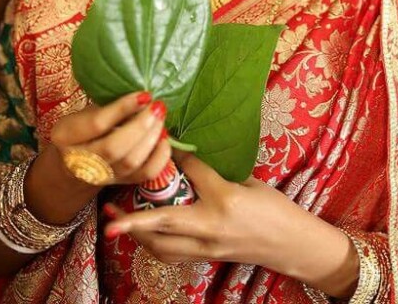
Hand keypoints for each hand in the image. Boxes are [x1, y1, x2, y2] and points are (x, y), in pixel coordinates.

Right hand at [50, 90, 170, 186]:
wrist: (71, 166)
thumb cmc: (80, 130)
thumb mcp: (82, 113)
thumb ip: (106, 106)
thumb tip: (142, 97)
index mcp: (65, 136)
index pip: (97, 124)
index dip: (123, 108)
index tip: (144, 95)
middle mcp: (80, 161)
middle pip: (115, 146)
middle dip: (141, 125)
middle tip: (157, 107)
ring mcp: (101, 176)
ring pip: (131, 162)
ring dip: (152, 137)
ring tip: (160, 118)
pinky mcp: (120, 184)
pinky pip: (145, 174)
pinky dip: (160, 156)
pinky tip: (164, 138)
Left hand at [102, 149, 322, 276]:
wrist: (290, 244)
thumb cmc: (274, 209)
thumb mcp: (249, 182)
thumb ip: (217, 172)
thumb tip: (188, 156)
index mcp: (225, 199)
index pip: (191, 172)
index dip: (173, 154)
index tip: (158, 138)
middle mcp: (211, 226)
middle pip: (163, 222)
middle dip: (132, 220)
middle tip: (107, 213)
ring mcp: (207, 247)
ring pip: (161, 246)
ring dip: (137, 235)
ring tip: (117, 221)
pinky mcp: (206, 258)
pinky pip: (171, 255)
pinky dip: (153, 245)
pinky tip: (143, 235)